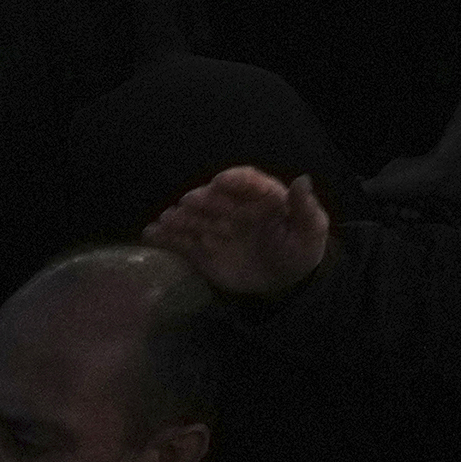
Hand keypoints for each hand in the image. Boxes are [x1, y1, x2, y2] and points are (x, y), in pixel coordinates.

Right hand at [145, 166, 333, 301]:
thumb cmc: (300, 248)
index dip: (236, 180)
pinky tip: (150, 234)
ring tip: (165, 220)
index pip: (249, 182)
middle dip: (203, 200)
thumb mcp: (311, 228)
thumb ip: (304, 207)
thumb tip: (302, 180)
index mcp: (264, 198)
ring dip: (180, 218)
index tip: (221, 181)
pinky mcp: (202, 251)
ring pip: (196, 219)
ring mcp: (216, 229)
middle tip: (188, 203)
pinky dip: (166, 238)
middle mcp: (235, 209)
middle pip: (217, 200)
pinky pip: (183, 243)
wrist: (285, 281)